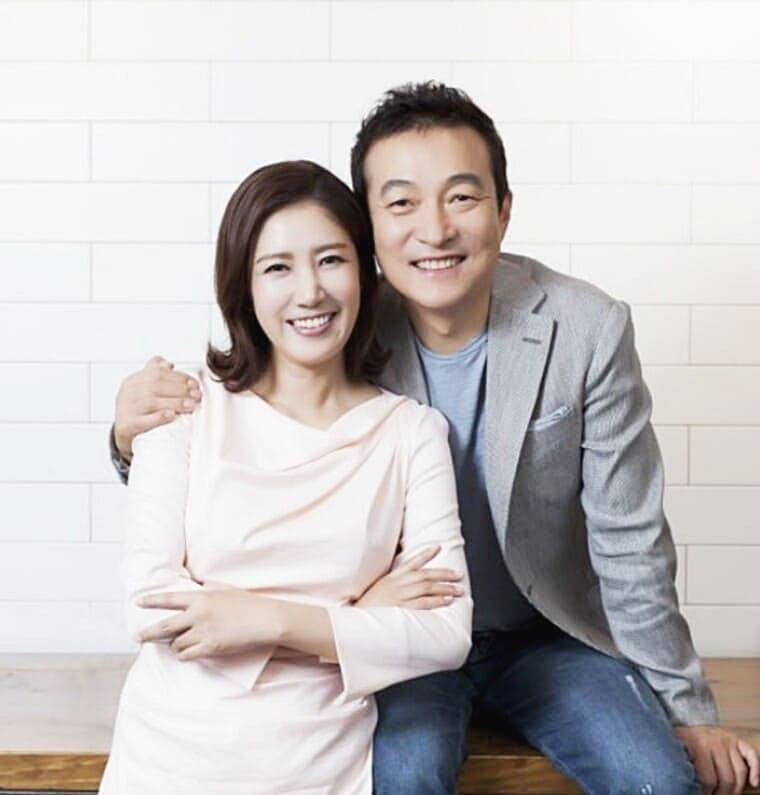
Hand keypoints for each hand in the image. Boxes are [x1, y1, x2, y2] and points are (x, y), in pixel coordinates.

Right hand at [114, 356, 201, 459]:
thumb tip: (169, 364)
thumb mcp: (142, 387)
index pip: (158, 373)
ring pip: (151, 402)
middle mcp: (129, 392)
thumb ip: (155, 373)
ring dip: (175, 403)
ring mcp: (127, 408)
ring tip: (191, 405)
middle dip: (181, 389)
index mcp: (135, 380)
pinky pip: (142, 420)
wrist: (121, 431)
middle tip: (197, 395)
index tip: (194, 384)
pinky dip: (158, 417)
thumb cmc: (136, 407)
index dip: (179, 377)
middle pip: (156, 386)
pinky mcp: (126, 424)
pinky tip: (171, 415)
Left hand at [137, 588, 281, 660]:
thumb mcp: (225, 589)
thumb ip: (208, 589)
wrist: (265, 619)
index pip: (169, 599)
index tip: (138, 602)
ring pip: (175, 644)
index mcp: (201, 597)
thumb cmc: (248, 603)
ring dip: (175, 646)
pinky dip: (184, 655)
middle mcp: (198, 614)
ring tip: (179, 644)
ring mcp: (203, 632)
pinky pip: (186, 655)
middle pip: (163, 627)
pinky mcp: (210, 647)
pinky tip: (187, 653)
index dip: (151, 601)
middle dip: (147, 633)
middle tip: (137, 637)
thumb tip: (198, 587)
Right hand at [355, 545, 464, 608]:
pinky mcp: (402, 609)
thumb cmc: (366, 608)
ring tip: (459, 589)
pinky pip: (423, 603)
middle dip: (444, 574)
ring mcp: (400, 596)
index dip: (425, 554)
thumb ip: (392, 585)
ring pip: (427, 588)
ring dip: (445, 588)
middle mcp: (397, 584)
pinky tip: (447, 600)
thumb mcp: (378, 590)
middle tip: (459, 574)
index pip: (411, 562)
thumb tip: (407, 583)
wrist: (354, 621)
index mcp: (391, 578)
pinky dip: (436, 601)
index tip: (438, 547)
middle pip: (425, 575)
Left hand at [675, 725, 758, 793]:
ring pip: (740, 771)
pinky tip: (753, 783)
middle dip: (722, 793)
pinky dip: (755, 770)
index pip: (708, 779)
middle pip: (726, 778)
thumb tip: (689, 786)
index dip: (706, 791)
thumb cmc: (682, 740)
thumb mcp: (678, 751)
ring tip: (728, 794)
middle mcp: (715, 741)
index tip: (703, 794)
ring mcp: (728, 740)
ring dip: (736, 788)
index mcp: (698, 744)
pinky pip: (751, 755)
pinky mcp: (737, 740)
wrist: (686, 721)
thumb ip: (684, 766)